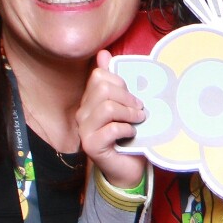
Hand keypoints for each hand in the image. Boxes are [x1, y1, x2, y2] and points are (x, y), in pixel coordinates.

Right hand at [76, 50, 147, 187]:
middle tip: (139, 110)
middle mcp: (82, 114)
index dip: (120, 83)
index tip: (132, 98)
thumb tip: (103, 53)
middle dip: (127, 97)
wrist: (127, 169)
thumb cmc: (128, 138)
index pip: (99, 76)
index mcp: (89, 101)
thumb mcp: (125, 107)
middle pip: (103, 88)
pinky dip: (126, 129)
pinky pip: (111, 129)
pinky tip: (132, 133)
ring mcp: (84, 130)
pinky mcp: (91, 146)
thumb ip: (115, 83)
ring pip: (107, 107)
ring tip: (138, 120)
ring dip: (129, 113)